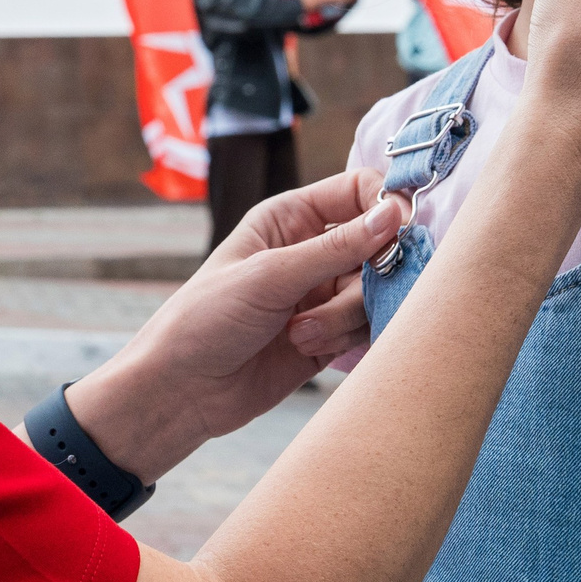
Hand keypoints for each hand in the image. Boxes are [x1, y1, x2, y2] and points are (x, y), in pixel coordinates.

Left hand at [65, 170, 400, 479]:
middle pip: (378, 246)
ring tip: (300, 333)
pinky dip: (346, 339)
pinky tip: (308, 348)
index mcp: (290, 218)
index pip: (359, 190)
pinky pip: (365, 328)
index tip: (398, 234)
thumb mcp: (270, 275)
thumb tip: (395, 213)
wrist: (181, 391)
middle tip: (343, 296)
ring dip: (344, 316)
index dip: (385, 206)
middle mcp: (311, 251)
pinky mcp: (329, 336)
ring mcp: (322, 295)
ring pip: (374, 292)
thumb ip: (337, 247)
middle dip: (368, 276)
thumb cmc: (206, 319)